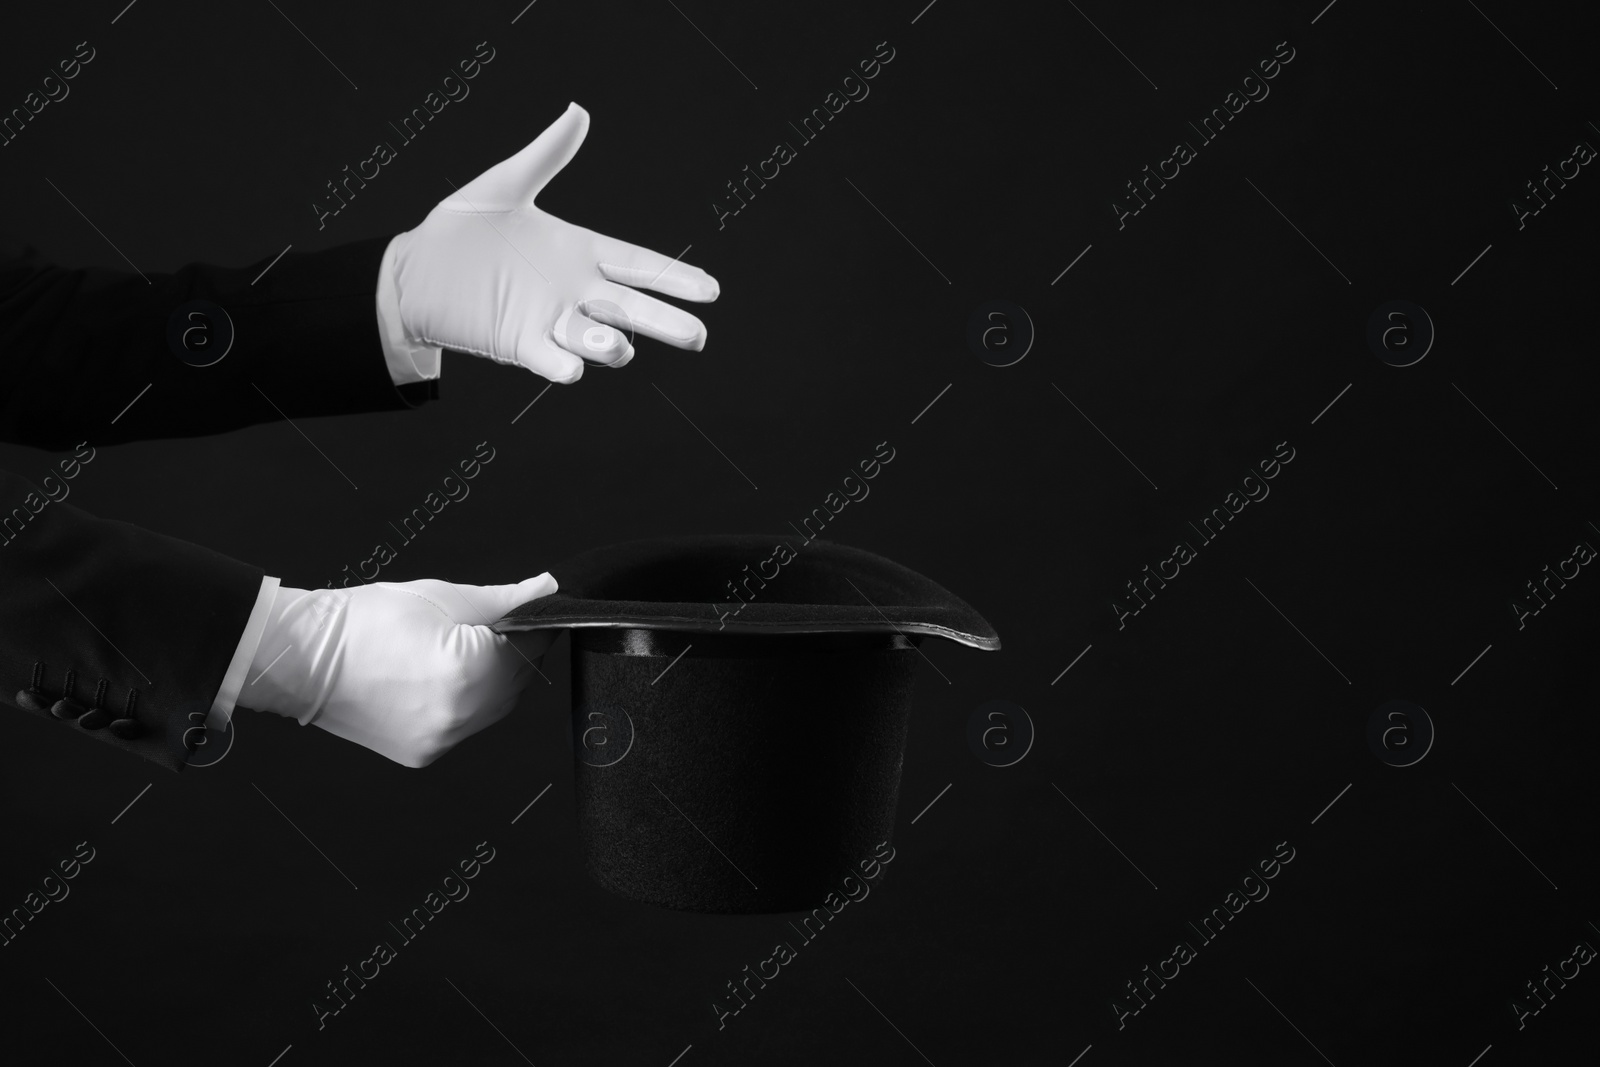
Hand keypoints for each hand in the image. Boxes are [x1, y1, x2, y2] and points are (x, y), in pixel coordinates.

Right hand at [240, 575, 557, 767]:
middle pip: (517, 682)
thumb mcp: (441, 597)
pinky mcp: (425, 753)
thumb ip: (503, 600)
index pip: (530, 647)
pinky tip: (446, 678)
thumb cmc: (362, 622)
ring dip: (495, 680)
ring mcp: (442, 740)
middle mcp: (459, 716)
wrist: (302, 658)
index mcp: (467, 672)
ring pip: (495, 708)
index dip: (535, 625)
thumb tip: (544, 590)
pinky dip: (468, 702)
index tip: (532, 611)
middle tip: (496, 627)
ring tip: (464, 650)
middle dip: (516, 653)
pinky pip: (466, 725)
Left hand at [386, 102, 719, 384]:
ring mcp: (549, 320)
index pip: (639, 265)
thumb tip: (578, 112)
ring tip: (621, 347)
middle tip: (699, 337)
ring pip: (597, 339)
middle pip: (632, 309)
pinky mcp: (519, 343)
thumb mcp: (504, 185)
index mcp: (579, 252)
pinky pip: (549, 358)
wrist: (414, 272)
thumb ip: (546, 155)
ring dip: (612, 346)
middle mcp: (574, 291)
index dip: (674, 277)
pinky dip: (563, 366)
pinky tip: (573, 368)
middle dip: (666, 323)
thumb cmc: (462, 230)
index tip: (711, 290)